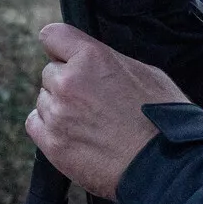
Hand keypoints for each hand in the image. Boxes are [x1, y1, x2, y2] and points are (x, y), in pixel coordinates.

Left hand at [25, 23, 189, 199]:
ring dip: (60, 107)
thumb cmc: (164, 119)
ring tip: (91, 123)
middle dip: (67, 83)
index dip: (60, 47)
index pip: (52, 35)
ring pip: (44, 99)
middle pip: (50, 72)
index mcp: (92, 58)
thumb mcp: (146, 73)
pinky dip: (50, 128)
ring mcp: (58, 114)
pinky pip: (35, 124)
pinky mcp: (52, 144)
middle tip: (93, 101)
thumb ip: (109, 62)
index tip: (65, 56)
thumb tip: (93, 62)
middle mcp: (69, 81)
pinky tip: (74, 135)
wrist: (166, 168)